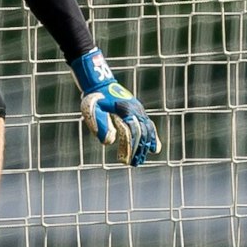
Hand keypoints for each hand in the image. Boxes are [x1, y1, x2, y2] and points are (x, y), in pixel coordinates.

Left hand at [72, 49, 159, 167]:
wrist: (99, 82)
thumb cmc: (94, 97)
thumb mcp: (92, 111)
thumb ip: (100, 126)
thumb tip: (108, 142)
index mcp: (126, 110)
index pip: (132, 132)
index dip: (130, 147)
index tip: (126, 160)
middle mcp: (136, 110)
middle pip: (142, 133)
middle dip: (139, 149)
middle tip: (134, 164)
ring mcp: (139, 110)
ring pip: (148, 129)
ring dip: (146, 145)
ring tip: (143, 158)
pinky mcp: (138, 111)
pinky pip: (149, 125)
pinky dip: (152, 137)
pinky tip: (153, 148)